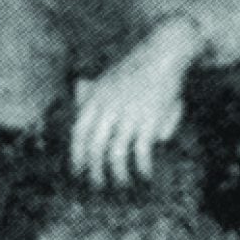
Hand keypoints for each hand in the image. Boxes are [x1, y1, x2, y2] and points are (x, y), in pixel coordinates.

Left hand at [70, 20, 198, 189]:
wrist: (163, 54)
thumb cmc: (135, 66)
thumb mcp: (107, 75)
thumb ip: (91, 88)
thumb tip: (77, 96)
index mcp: (96, 98)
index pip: (79, 132)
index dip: (77, 154)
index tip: (78, 170)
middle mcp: (109, 108)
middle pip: (95, 148)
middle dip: (94, 171)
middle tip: (97, 185)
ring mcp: (128, 115)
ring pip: (116, 154)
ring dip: (118, 174)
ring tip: (122, 185)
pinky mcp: (149, 120)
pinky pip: (141, 152)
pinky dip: (142, 167)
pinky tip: (145, 175)